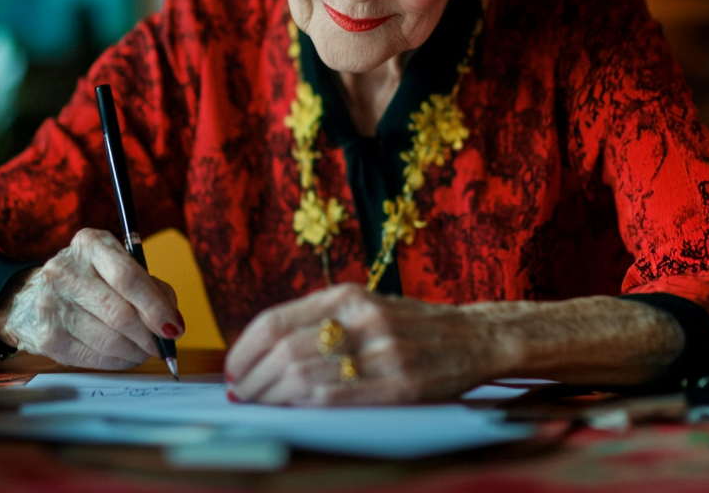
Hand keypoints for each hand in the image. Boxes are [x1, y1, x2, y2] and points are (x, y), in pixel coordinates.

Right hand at [0, 228, 183, 369]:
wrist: (30, 296)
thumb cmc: (89, 280)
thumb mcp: (117, 267)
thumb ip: (151, 287)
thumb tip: (174, 324)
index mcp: (90, 244)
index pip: (129, 277)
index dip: (156, 306)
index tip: (174, 327)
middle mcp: (66, 270)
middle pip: (120, 312)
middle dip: (149, 335)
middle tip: (163, 345)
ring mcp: (52, 304)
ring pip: (109, 339)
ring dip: (136, 351)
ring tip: (145, 350)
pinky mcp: (46, 336)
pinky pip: (94, 357)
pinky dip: (118, 361)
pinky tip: (125, 356)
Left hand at [224, 283, 498, 405]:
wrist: (475, 336)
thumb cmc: (414, 327)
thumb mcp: (366, 306)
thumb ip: (322, 321)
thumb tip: (265, 353)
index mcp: (347, 295)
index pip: (275, 321)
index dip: (244, 349)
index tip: (233, 368)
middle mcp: (361, 318)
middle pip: (282, 351)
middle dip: (252, 378)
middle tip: (241, 394)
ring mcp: (381, 351)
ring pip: (301, 376)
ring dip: (270, 397)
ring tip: (260, 405)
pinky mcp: (397, 384)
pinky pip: (334, 398)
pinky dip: (301, 408)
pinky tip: (291, 412)